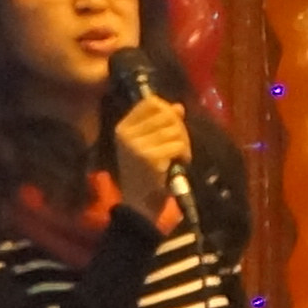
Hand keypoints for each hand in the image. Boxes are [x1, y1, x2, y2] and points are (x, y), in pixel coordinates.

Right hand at [109, 93, 192, 220]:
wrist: (139, 205)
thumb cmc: (143, 174)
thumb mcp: (147, 145)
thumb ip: (160, 124)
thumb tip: (178, 107)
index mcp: (123, 128)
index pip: (150, 102)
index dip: (167, 109)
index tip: (173, 124)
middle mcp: (127, 135)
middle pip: (166, 114)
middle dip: (180, 128)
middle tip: (181, 145)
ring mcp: (137, 146)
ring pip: (174, 129)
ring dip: (184, 143)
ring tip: (180, 156)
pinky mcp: (151, 158)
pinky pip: (178, 145)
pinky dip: (185, 154)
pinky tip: (180, 164)